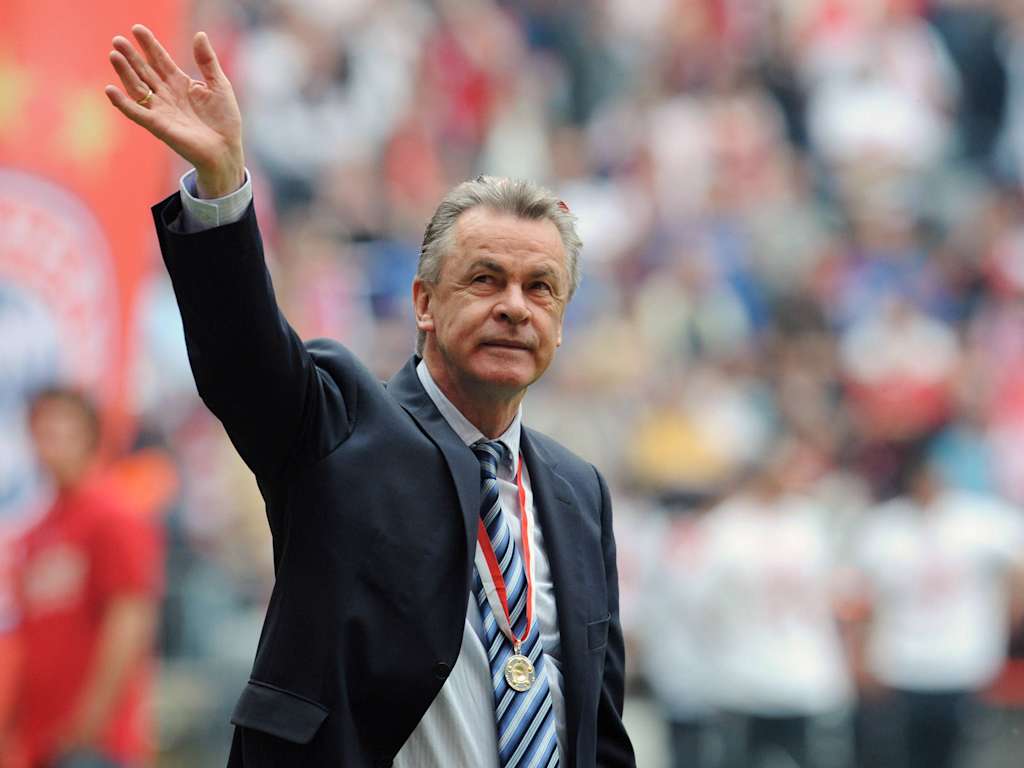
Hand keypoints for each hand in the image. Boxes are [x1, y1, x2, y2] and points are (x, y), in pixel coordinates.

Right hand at [104, 24, 244, 197]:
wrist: (226, 150)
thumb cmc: (224, 120)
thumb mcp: (219, 85)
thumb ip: (207, 61)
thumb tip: (199, 34)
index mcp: (180, 83)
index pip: (160, 60)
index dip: (149, 45)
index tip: (137, 28)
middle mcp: (166, 95)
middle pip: (144, 71)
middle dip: (131, 56)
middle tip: (117, 40)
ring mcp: (160, 110)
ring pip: (137, 87)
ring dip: (125, 72)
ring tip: (114, 55)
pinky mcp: (158, 126)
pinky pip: (136, 113)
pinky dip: (123, 103)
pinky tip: (110, 90)